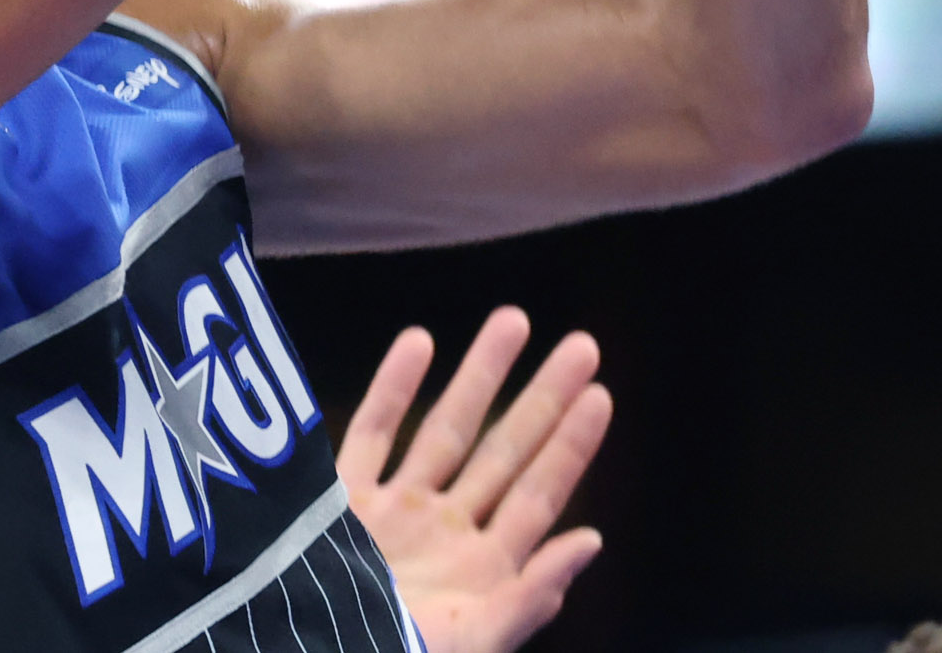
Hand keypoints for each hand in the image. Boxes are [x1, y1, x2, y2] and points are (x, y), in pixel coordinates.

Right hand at [338, 307, 611, 652]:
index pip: (539, 497)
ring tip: (515, 319)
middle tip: (584, 345)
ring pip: (445, 431)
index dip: (570, 448)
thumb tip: (592, 539)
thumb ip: (529, 596)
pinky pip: (370, 434)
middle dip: (543, 400)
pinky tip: (419, 340)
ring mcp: (394, 516)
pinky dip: (392, 388)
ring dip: (480, 377)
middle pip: (505, 453)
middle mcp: (445, 535)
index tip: (601, 394)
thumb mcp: (473, 642)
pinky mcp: (340, 506)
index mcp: (483, 573)